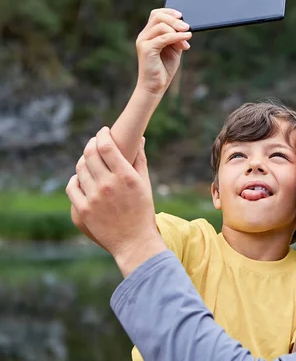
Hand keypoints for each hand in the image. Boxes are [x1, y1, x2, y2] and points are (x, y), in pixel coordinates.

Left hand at [66, 127, 166, 276]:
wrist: (134, 241)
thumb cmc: (142, 211)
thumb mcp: (145, 184)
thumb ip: (140, 160)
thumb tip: (141, 139)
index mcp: (125, 176)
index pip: (106, 146)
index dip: (102, 135)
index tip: (103, 132)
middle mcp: (108, 185)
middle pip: (90, 154)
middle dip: (91, 144)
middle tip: (94, 143)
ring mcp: (93, 197)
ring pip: (80, 168)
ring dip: (83, 160)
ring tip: (89, 161)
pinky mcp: (83, 210)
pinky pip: (72, 186)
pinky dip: (75, 179)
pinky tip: (82, 178)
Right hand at [135, 8, 191, 95]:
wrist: (155, 86)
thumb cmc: (164, 69)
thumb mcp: (174, 50)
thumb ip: (177, 38)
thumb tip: (186, 28)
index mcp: (149, 34)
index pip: (156, 14)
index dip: (169, 11)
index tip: (181, 15)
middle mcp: (144, 35)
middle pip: (158, 16)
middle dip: (174, 19)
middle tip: (187, 26)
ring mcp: (143, 41)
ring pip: (161, 25)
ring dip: (177, 29)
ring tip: (188, 36)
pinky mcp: (146, 49)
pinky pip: (164, 37)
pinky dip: (177, 36)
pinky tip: (186, 38)